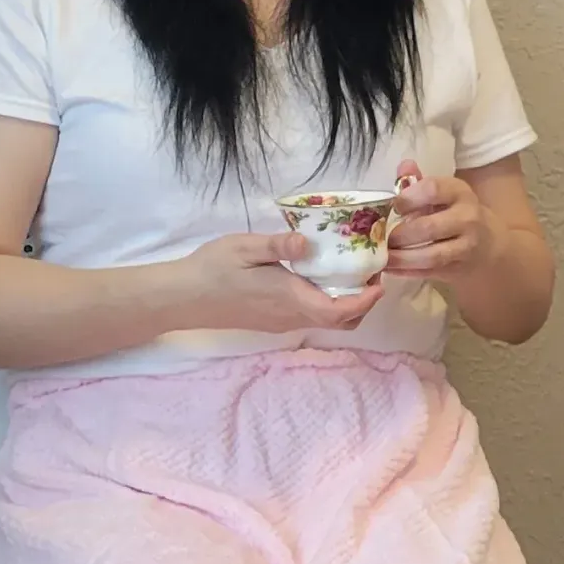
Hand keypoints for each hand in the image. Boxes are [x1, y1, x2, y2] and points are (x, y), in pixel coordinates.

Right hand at [164, 232, 384, 333]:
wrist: (183, 298)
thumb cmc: (212, 269)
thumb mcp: (244, 248)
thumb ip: (278, 245)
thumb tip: (306, 242)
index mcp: (289, 298)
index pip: (339, 311)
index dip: (365, 301)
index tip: (380, 281)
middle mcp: (290, 316)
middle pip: (340, 321)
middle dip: (363, 303)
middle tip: (371, 273)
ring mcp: (281, 321)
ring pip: (326, 320)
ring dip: (347, 304)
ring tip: (351, 272)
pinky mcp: (272, 320)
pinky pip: (310, 316)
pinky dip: (328, 303)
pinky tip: (321, 278)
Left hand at [386, 160, 497, 289]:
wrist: (491, 246)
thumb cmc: (459, 215)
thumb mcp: (446, 194)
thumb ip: (420, 182)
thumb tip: (404, 165)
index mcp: (460, 193)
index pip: (432, 189)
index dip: (407, 198)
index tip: (392, 206)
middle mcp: (467, 218)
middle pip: (427, 227)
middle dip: (399, 235)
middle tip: (379, 237)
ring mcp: (466, 247)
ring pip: (429, 255)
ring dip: (401, 258)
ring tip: (382, 257)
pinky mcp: (459, 269)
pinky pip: (429, 272)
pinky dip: (407, 272)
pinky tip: (391, 269)